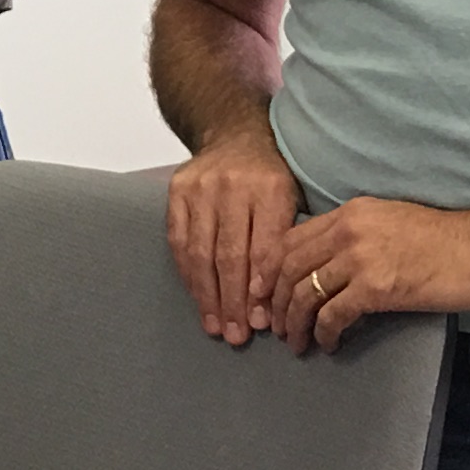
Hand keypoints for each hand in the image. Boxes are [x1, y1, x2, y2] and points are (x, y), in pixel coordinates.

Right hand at [167, 123, 303, 342]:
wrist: (233, 133)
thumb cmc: (271, 176)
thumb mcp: (292, 199)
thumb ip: (285, 242)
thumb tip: (274, 301)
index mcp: (270, 189)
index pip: (263, 248)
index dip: (260, 290)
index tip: (262, 323)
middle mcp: (233, 186)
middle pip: (230, 255)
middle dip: (233, 301)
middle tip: (237, 336)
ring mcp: (200, 188)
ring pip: (201, 252)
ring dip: (208, 295)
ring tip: (216, 326)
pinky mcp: (177, 191)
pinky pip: (179, 241)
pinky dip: (188, 274)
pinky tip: (198, 299)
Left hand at [276, 196, 469, 352]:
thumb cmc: (442, 240)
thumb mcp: (387, 223)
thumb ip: (353, 236)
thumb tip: (324, 266)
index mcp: (348, 213)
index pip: (289, 240)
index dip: (268, 271)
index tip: (263, 295)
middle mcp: (347, 230)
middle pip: (288, 268)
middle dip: (275, 302)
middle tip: (276, 327)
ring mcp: (361, 258)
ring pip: (305, 293)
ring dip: (295, 324)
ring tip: (297, 343)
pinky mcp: (378, 287)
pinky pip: (333, 315)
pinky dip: (324, 334)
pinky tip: (329, 344)